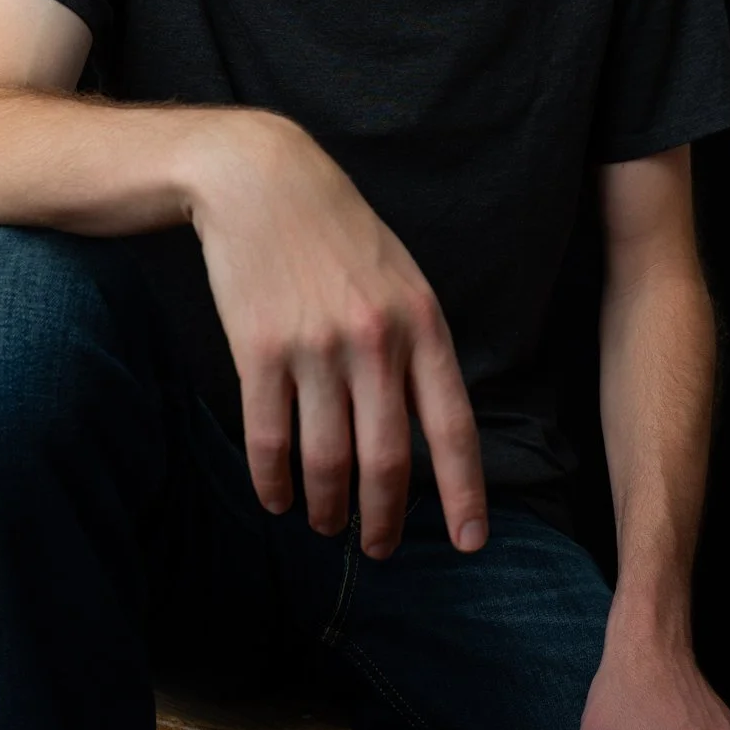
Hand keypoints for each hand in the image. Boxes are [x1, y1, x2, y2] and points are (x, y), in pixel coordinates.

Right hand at [187, 112, 488, 559]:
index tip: (469, 543)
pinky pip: (270, 438)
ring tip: (326, 525)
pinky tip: (277, 499)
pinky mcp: (260, 350)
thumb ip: (419, 347)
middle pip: (387, 459)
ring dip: (327, 507)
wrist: (262, 180)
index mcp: (423, 324)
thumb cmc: (339, 233)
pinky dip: (273, 481)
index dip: (465, 493)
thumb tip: (427, 427)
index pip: (453, 427)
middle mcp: (376, 341)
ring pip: (326, 460)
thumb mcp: (402, 279)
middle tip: (378, 549)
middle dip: (385, 519)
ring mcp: (316, 348)